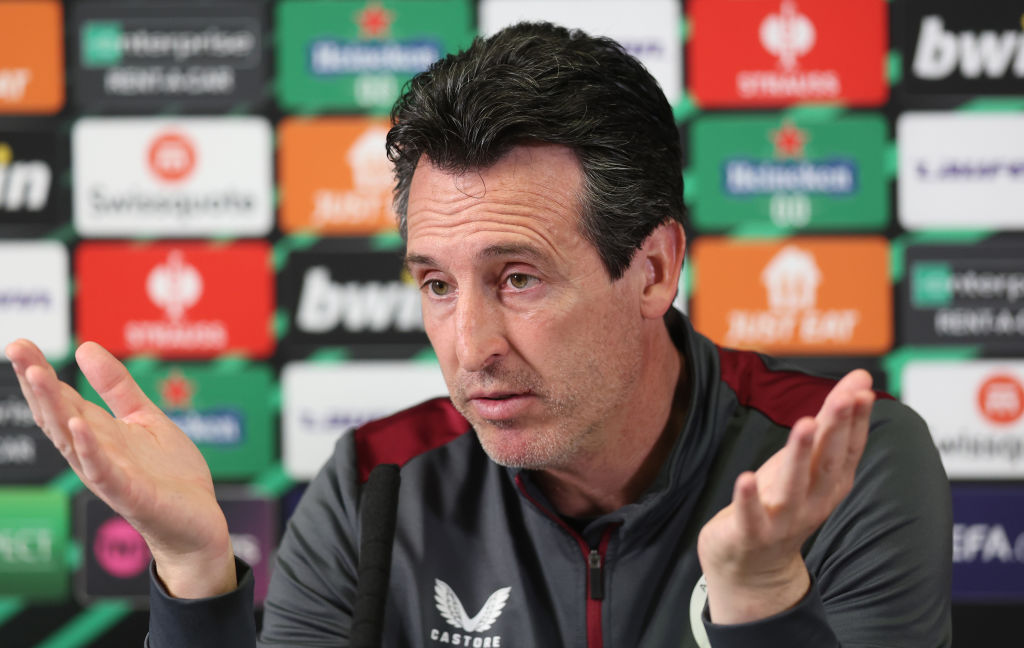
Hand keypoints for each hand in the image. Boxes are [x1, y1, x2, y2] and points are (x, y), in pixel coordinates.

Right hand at [4, 339, 235, 598]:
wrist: (198, 523)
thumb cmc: (170, 476)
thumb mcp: (145, 418)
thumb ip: (117, 388)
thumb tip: (84, 348)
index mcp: (99, 434)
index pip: (63, 399)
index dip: (41, 371)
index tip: (20, 342)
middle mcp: (96, 453)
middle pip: (59, 415)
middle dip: (37, 383)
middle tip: (16, 348)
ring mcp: (110, 474)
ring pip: (73, 440)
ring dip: (54, 408)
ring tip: (36, 375)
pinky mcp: (130, 495)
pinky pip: (104, 472)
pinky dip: (90, 450)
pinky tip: (78, 426)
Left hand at [696, 369, 875, 624]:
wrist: (754, 569)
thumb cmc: (782, 503)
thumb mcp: (808, 459)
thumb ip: (832, 419)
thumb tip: (862, 377)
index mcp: (830, 483)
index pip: (848, 448)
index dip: (856, 420)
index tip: (862, 389)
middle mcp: (813, 502)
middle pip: (827, 462)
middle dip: (836, 428)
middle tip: (845, 398)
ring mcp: (783, 520)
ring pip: (793, 486)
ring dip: (799, 455)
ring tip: (805, 423)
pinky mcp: (750, 533)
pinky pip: (751, 516)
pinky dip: (748, 499)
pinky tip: (744, 478)